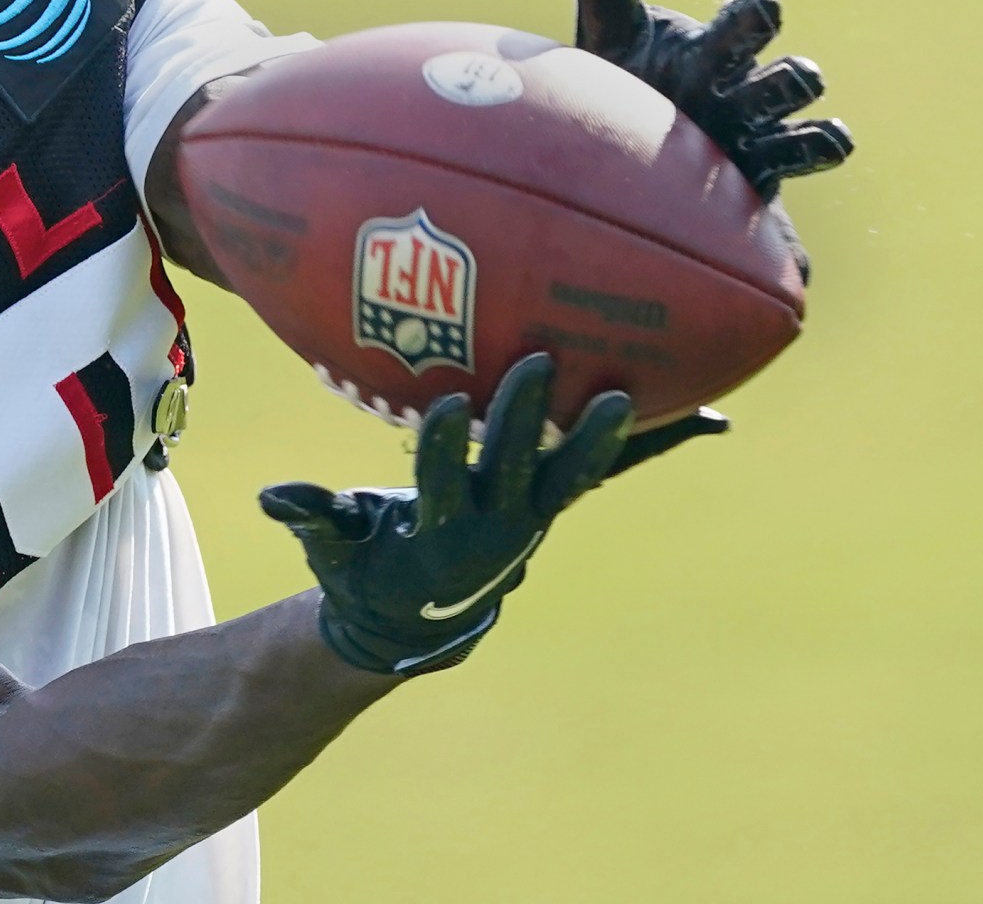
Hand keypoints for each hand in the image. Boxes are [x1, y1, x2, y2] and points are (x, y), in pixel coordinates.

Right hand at [260, 354, 631, 676]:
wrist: (421, 621)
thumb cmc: (365, 573)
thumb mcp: (333, 555)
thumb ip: (313, 520)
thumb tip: (274, 499)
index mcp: (440, 537)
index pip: (440, 486)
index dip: (442, 448)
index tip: (443, 404)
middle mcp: (496, 530)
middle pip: (514, 468)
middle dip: (524, 417)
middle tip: (537, 361)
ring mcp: (532, 519)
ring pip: (571, 474)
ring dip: (600, 437)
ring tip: (628, 396)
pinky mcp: (550, 506)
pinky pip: (601, 473)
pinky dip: (650, 445)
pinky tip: (708, 418)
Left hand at [555, 0, 853, 196]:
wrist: (625, 149)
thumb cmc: (629, 77)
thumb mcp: (608, 22)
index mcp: (713, 51)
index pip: (748, 22)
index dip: (756, 15)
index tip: (762, 7)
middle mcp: (743, 94)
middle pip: (790, 83)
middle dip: (795, 79)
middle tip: (795, 76)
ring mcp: (753, 145)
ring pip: (804, 140)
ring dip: (814, 139)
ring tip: (818, 142)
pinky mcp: (750, 193)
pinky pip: (790, 200)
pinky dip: (802, 205)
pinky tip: (805, 222)